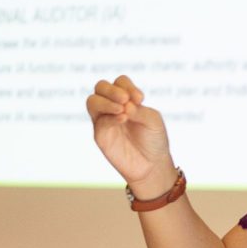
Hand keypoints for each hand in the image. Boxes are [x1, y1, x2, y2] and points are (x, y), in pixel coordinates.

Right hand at [86, 76, 173, 192]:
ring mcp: (104, 120)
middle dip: (112, 90)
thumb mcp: (153, 121)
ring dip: (106, 101)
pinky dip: (110, 117)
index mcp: (126, 100)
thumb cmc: (154, 140)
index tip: (140, 99)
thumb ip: (139, 110)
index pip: (119, 82)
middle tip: (125, 99)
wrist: (152, 165)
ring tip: (121, 109)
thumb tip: (123, 103)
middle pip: (101, 87)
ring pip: (92, 101)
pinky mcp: (100, 135)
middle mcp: (112, 107)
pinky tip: (123, 119)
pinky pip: (99, 121)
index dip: (128, 86)